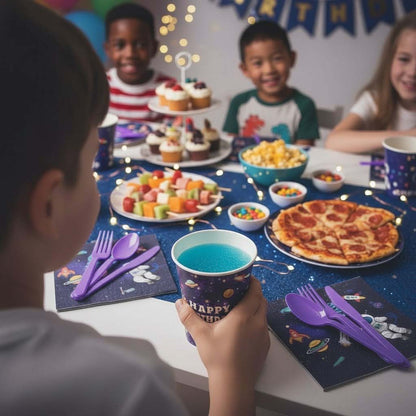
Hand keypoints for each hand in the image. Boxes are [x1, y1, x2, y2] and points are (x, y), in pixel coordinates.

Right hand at [176, 276, 269, 414]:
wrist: (233, 383)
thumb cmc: (218, 356)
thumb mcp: (200, 335)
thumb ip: (189, 317)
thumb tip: (179, 303)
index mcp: (244, 316)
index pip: (255, 292)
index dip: (253, 281)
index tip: (245, 276)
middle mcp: (258, 322)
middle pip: (261, 300)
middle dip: (254, 292)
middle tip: (240, 290)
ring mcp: (264, 335)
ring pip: (264, 314)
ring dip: (256, 307)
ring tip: (242, 307)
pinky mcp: (265, 346)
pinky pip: (264, 327)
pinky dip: (257, 321)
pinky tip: (245, 327)